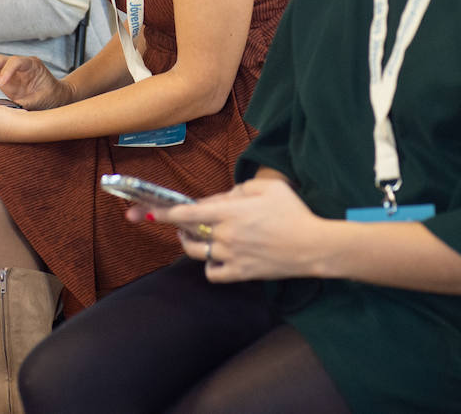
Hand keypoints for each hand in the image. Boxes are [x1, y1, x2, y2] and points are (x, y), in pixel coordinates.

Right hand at [0, 53, 68, 109]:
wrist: (55, 96)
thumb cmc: (50, 97)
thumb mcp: (40, 102)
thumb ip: (25, 104)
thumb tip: (10, 109)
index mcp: (33, 66)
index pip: (17, 62)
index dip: (7, 71)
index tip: (0, 84)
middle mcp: (22, 64)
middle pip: (4, 60)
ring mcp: (13, 70)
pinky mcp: (6, 77)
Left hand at [138, 178, 330, 281]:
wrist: (312, 246)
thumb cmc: (293, 212)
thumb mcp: (269, 187)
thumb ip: (241, 188)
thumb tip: (223, 197)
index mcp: (230, 212)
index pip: (187, 212)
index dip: (164, 212)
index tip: (148, 211)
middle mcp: (226, 235)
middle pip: (188, 233)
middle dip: (176, 228)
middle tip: (179, 222)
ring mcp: (231, 256)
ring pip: (197, 253)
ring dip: (191, 243)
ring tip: (194, 236)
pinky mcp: (240, 273)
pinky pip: (213, 273)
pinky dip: (210, 265)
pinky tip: (215, 257)